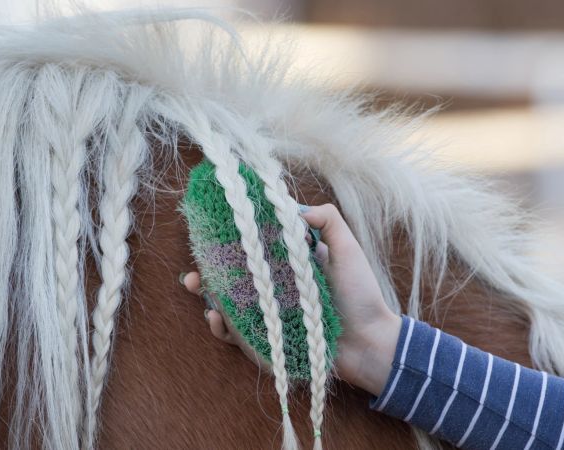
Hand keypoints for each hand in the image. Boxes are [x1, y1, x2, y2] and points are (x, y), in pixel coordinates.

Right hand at [181, 204, 401, 395]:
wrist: (371, 343)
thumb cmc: (361, 295)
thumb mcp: (348, 249)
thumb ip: (327, 221)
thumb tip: (291, 208)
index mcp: (291, 264)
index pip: (255, 249)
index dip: (231, 242)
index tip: (212, 231)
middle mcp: (278, 288)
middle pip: (234, 277)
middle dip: (209, 272)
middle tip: (193, 271)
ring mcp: (272, 315)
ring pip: (230, 305)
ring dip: (209, 298)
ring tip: (198, 290)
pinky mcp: (271, 340)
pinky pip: (239, 334)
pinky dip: (223, 328)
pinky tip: (216, 318)